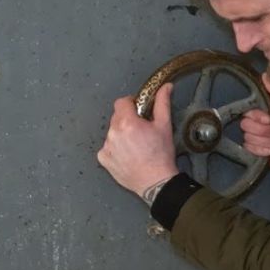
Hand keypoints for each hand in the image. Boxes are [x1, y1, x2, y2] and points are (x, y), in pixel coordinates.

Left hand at [97, 83, 178, 198]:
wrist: (155, 182)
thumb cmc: (161, 155)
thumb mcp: (165, 126)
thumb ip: (162, 103)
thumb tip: (165, 87)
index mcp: (127, 122)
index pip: (121, 102)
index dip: (131, 103)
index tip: (138, 110)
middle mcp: (113, 133)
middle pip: (116, 117)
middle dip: (127, 119)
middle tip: (141, 130)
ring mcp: (107, 147)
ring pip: (112, 132)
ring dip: (121, 134)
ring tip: (136, 145)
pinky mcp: (104, 159)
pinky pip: (107, 147)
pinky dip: (115, 148)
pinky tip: (128, 154)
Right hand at [241, 75, 269, 169]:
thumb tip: (266, 74)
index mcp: (260, 113)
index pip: (247, 113)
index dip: (257, 117)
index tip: (269, 119)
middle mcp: (254, 125)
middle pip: (246, 126)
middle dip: (264, 131)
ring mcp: (253, 138)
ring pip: (249, 139)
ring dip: (267, 141)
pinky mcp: (253, 151)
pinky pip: (249, 149)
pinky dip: (262, 151)